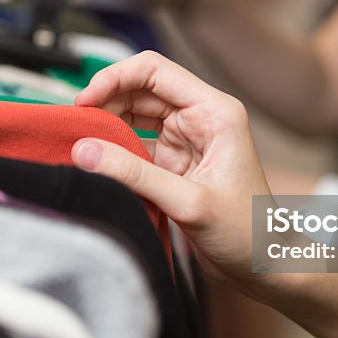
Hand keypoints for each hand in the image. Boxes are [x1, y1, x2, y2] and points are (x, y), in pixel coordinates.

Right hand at [69, 51, 271, 285]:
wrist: (264, 266)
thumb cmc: (249, 233)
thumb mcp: (189, 203)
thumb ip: (135, 175)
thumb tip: (86, 151)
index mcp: (215, 112)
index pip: (155, 71)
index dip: (115, 78)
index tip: (85, 100)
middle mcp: (201, 118)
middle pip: (140, 89)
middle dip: (105, 100)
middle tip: (73, 122)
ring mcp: (186, 139)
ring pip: (134, 114)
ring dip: (106, 123)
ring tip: (79, 138)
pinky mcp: (174, 163)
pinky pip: (135, 144)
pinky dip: (114, 149)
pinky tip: (95, 158)